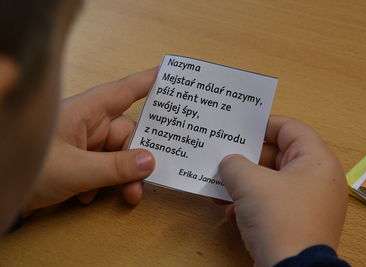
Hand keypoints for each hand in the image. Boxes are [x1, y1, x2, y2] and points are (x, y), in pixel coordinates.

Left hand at [25, 68, 156, 211]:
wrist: (0, 188)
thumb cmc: (29, 168)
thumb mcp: (75, 169)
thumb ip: (115, 167)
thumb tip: (150, 162)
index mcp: (85, 112)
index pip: (122, 91)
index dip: (146, 82)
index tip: (168, 75)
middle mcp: (87, 124)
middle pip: (127, 133)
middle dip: (138, 158)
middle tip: (143, 181)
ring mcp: (83, 144)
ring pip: (119, 155)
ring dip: (123, 177)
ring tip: (126, 195)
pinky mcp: (80, 162)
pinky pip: (106, 168)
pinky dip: (105, 183)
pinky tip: (90, 196)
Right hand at [218, 115, 346, 265]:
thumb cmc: (278, 218)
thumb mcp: (249, 182)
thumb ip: (234, 163)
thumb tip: (229, 163)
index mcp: (317, 160)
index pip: (289, 128)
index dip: (262, 124)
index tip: (239, 128)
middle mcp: (318, 178)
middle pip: (278, 155)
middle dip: (247, 158)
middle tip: (224, 156)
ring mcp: (310, 202)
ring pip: (272, 181)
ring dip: (246, 183)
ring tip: (222, 185)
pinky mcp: (299, 221)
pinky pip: (273, 202)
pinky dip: (252, 203)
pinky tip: (230, 212)